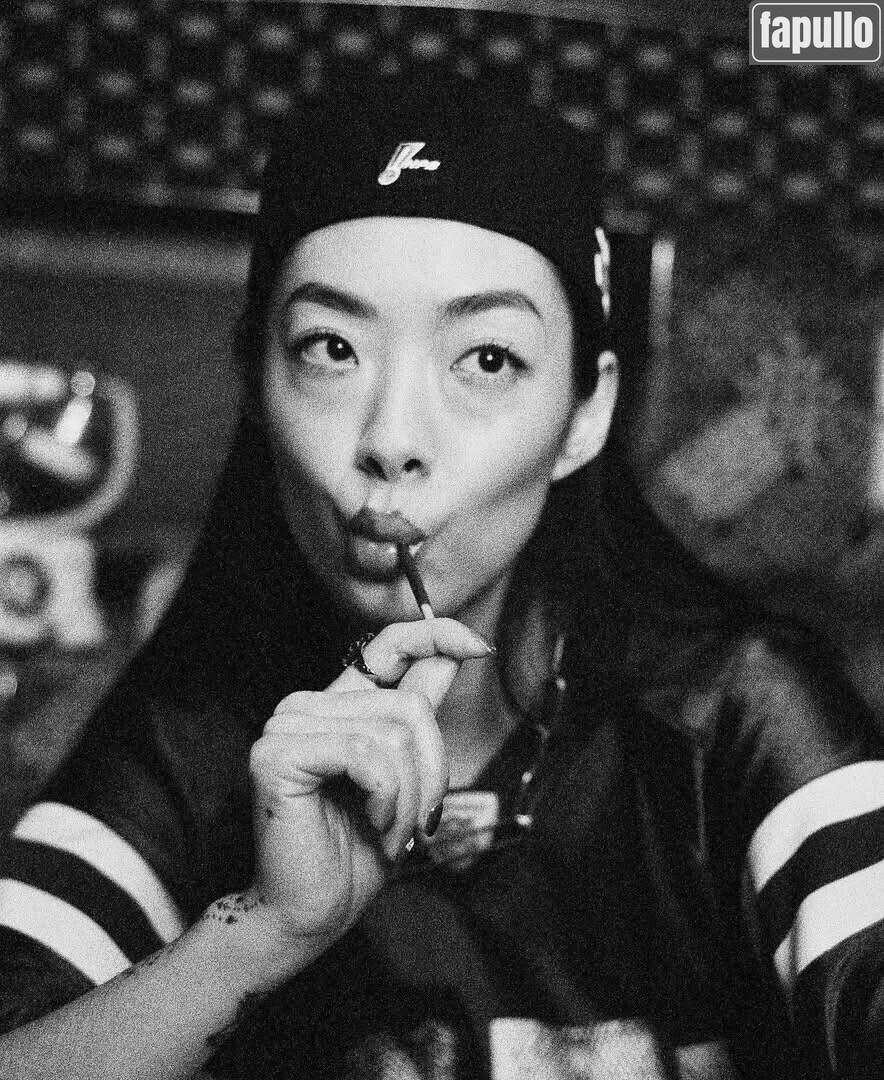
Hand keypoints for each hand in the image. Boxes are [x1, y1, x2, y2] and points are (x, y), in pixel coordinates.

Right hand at [247, 618, 491, 946]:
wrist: (311, 913)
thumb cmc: (357, 852)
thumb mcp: (408, 774)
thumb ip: (420, 710)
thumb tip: (459, 650)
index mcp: (338, 705)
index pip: (388, 644)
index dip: (435, 633)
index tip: (480, 647)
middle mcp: (308, 705)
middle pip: (408, 706)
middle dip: (430, 772)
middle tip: (415, 820)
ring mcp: (287, 725)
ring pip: (391, 733)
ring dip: (408, 796)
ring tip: (388, 828)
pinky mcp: (276, 753)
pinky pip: (366, 755)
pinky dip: (386, 798)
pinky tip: (372, 822)